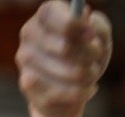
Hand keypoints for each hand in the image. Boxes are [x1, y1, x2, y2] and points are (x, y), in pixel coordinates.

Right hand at [17, 1, 112, 116]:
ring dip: (88, 75)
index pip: (54, 16)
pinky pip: (62, 92)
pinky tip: (87, 89)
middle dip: (89, 55)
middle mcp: (29, 33)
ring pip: (67, 72)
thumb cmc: (84, 58)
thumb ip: (99, 27)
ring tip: (92, 75)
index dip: (76, 26)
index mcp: (46, 14)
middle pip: (65, 47)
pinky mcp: (26, 84)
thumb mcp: (99, 39)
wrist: (68, 94)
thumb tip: (89, 27)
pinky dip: (81, 92)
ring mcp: (25, 58)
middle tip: (96, 57)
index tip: (91, 35)